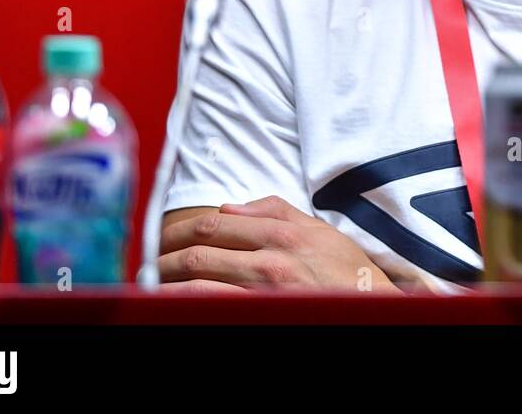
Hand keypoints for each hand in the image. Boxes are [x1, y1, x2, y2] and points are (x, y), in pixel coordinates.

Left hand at [158, 195, 401, 293]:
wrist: (371, 308)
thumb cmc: (348, 273)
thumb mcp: (320, 231)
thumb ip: (277, 211)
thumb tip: (231, 206)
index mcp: (283, 234)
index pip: (216, 223)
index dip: (181, 228)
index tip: (165, 236)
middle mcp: (269, 260)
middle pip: (198, 250)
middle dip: (164, 254)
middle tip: (150, 261)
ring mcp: (262, 293)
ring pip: (195, 281)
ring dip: (165, 281)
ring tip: (153, 283)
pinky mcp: (259, 315)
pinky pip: (208, 308)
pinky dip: (183, 304)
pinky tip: (171, 303)